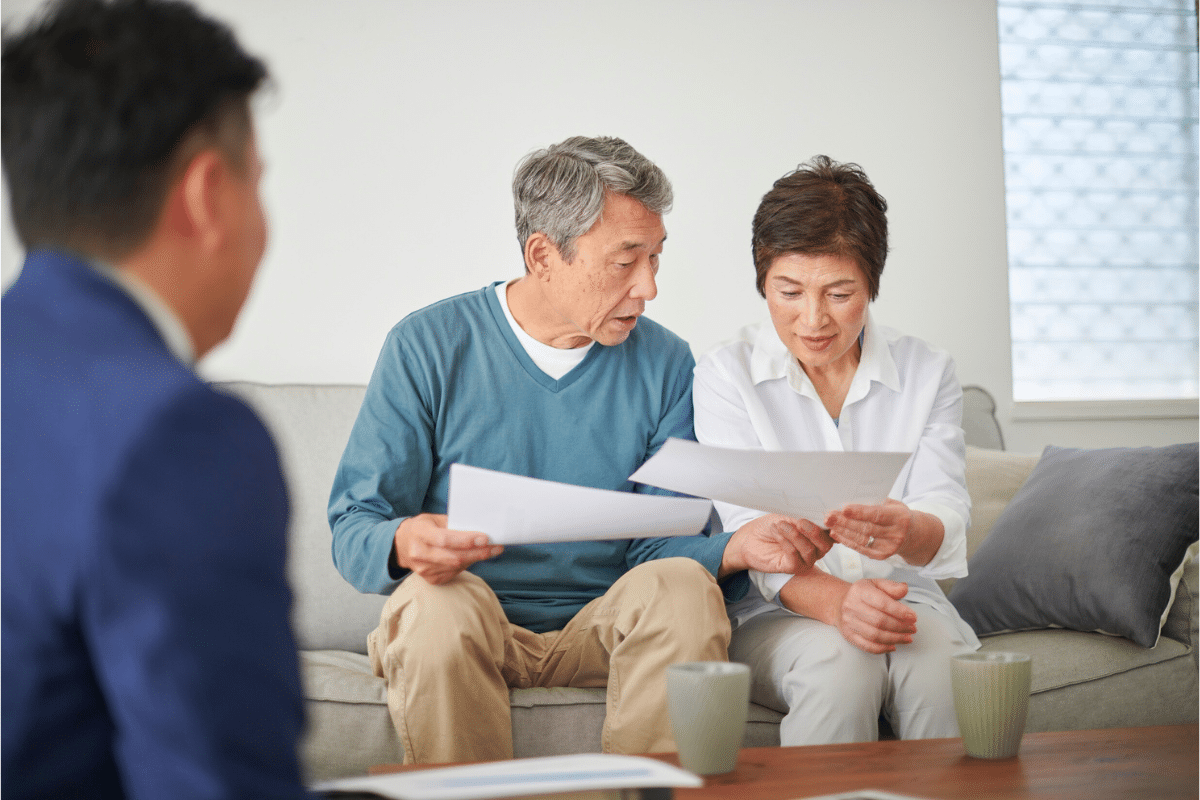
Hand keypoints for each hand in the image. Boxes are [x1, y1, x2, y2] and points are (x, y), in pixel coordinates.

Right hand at [393, 513, 502, 584]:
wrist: (402, 545)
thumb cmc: (422, 528)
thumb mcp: (433, 519)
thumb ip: (452, 523)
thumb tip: (478, 528)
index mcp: (419, 532)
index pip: (444, 539)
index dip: (466, 540)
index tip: (485, 538)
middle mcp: (419, 553)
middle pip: (454, 556)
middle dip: (478, 552)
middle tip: (495, 546)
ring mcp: (424, 569)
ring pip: (457, 566)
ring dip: (476, 558)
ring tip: (490, 550)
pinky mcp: (430, 579)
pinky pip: (455, 573)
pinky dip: (467, 564)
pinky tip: (473, 557)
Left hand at [720, 514, 834, 577]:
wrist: (750, 538)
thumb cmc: (771, 526)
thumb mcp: (787, 516)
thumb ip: (802, 518)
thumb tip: (817, 518)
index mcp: (818, 536)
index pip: (833, 533)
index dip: (833, 526)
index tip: (827, 515)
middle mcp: (815, 550)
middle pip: (825, 544)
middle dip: (814, 532)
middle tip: (800, 522)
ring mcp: (804, 560)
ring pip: (809, 550)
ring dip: (794, 535)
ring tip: (781, 525)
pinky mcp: (792, 568)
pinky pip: (795, 556)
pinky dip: (786, 542)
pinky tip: (777, 533)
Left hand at [825, 499, 911, 560]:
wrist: (913, 536)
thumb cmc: (898, 516)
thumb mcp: (894, 505)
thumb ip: (878, 502)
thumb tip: (854, 497)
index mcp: (900, 518)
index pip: (877, 515)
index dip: (860, 512)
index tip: (844, 508)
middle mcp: (896, 534)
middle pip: (866, 528)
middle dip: (845, 522)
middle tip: (829, 515)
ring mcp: (889, 547)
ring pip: (861, 539)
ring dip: (842, 531)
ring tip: (829, 523)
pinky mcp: (881, 555)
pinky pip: (860, 548)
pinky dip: (846, 541)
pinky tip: (835, 533)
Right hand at [834, 578, 915, 654]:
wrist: (838, 603)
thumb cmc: (862, 594)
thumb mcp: (876, 584)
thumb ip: (891, 587)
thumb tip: (904, 589)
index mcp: (860, 591)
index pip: (882, 603)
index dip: (900, 612)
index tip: (913, 617)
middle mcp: (852, 606)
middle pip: (879, 621)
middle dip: (900, 627)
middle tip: (912, 628)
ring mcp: (849, 622)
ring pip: (875, 635)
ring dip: (895, 638)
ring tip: (907, 637)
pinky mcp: (848, 635)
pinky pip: (867, 646)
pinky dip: (882, 648)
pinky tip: (893, 646)